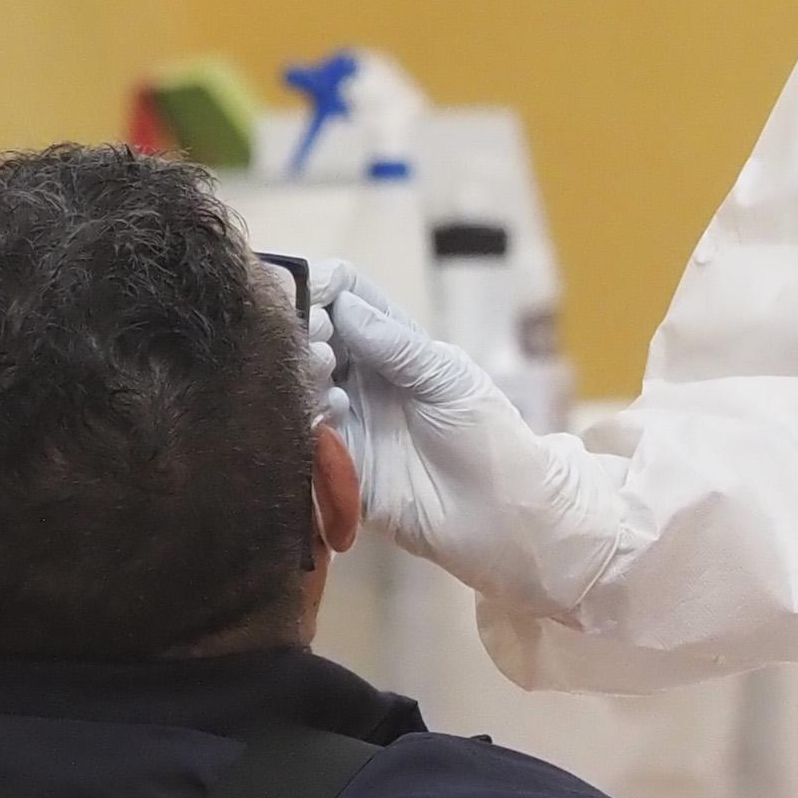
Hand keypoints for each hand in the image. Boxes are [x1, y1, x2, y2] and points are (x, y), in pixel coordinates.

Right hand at [316, 265, 617, 612]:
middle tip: (317, 339)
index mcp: (391, 342)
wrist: (499, 513)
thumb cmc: (487, 436)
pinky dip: (303, 413)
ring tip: (324, 371)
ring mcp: (342, 414)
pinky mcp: (331, 458)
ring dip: (303, 369)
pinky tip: (328, 410)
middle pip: (309, 333)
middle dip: (303, 326)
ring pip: (298, 378)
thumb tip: (342, 306)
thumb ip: (397, 346)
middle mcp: (359, 373)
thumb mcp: (449, 379)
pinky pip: (299, 428)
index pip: (343, 295)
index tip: (308, 289)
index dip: (320, 284)